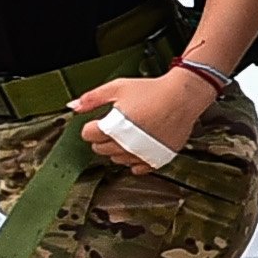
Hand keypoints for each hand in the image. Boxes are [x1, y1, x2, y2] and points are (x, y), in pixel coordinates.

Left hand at [74, 73, 204, 170]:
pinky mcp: (156, 159)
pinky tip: (137, 148)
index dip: (92, 126)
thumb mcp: (118, 87)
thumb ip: (93, 98)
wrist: (183, 97)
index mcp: (114, 127)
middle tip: (113, 127)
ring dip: (117, 149)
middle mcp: (126, 144)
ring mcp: (141, 154)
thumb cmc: (153, 91)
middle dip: (102, 138)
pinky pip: (137, 169)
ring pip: (116, 160)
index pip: (88, 135)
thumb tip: (74, 107)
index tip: (99, 122)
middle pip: (100, 149)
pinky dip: (134, 161)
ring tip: (128, 134)